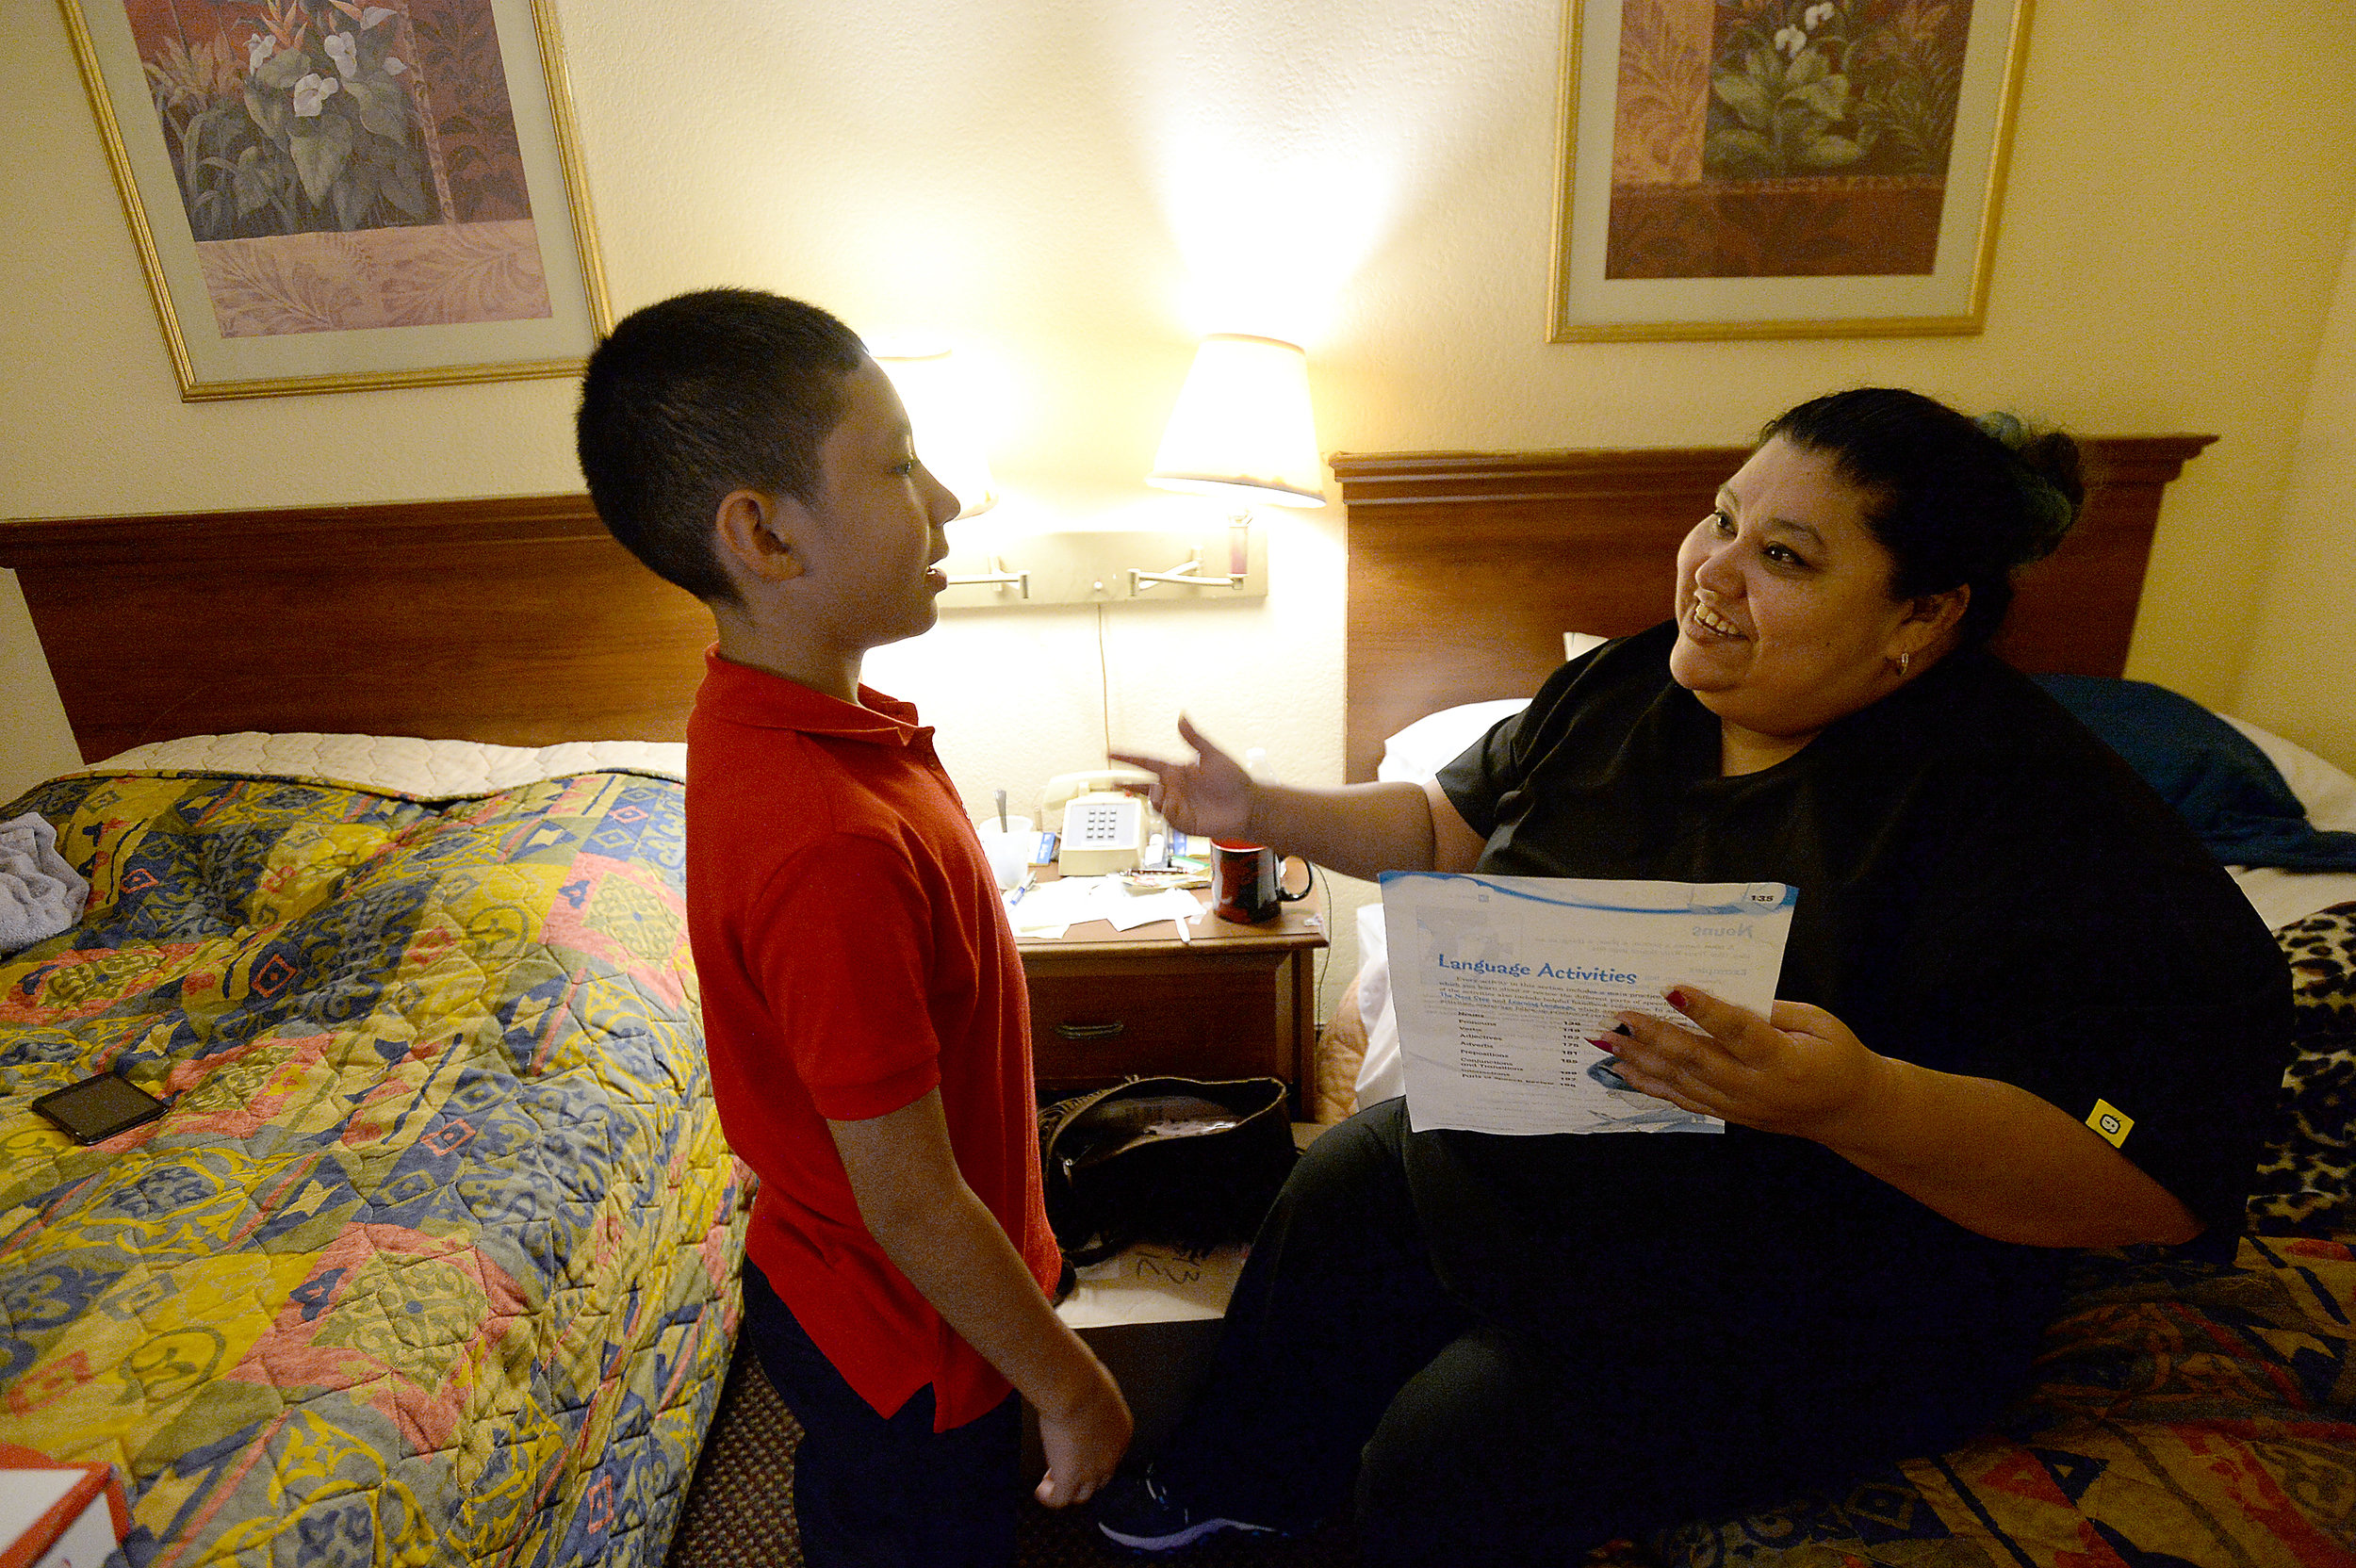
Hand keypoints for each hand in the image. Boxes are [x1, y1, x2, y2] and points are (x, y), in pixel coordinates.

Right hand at [1032, 1364, 1132, 1507]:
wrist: (1075, 1389)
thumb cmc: (1082, 1378)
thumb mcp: (1095, 1385)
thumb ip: (1090, 1393)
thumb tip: (1077, 1383)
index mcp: (1121, 1432)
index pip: (1111, 1454)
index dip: (1094, 1457)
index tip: (1077, 1450)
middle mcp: (1112, 1456)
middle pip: (1100, 1479)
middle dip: (1083, 1476)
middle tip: (1063, 1467)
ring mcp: (1093, 1471)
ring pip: (1082, 1494)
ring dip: (1067, 1489)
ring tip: (1049, 1482)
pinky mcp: (1071, 1479)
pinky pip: (1060, 1499)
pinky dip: (1050, 1497)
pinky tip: (1040, 1491)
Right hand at [1110, 714, 1253, 839]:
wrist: (1248, 806)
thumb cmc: (1233, 781)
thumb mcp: (1212, 755)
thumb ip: (1194, 738)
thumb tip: (1181, 716)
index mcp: (1177, 770)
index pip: (1146, 762)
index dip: (1128, 757)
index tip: (1110, 752)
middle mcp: (1174, 787)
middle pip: (1143, 785)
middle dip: (1127, 785)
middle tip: (1112, 784)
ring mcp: (1178, 805)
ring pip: (1154, 801)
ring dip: (1154, 797)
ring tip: (1161, 793)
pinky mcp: (1184, 822)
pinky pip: (1167, 816)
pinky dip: (1168, 810)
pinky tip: (1175, 805)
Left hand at [1605, 985, 1887, 1141]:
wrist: (1850, 1111)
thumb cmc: (1837, 1056)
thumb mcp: (1818, 1023)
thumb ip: (1772, 1011)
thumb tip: (1721, 993)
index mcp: (1784, 1061)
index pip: (1738, 1032)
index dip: (1704, 1010)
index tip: (1670, 987)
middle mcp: (1756, 1088)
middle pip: (1697, 1059)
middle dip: (1652, 1036)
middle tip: (1617, 1015)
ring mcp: (1739, 1106)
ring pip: (1682, 1082)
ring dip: (1640, 1059)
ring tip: (1606, 1040)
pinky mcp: (1729, 1115)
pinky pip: (1682, 1099)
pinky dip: (1650, 1084)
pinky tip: (1622, 1069)